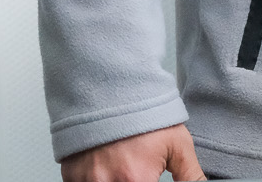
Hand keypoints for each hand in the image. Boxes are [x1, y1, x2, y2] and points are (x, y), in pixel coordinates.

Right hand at [61, 123, 204, 181]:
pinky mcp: (71, 176)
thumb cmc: (142, 114)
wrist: (110, 89)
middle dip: (134, 181)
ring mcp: (86, 181)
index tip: (148, 178)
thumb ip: (190, 175)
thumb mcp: (176, 143)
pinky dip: (96, 180)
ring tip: (121, 165)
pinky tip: (105, 167)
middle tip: (136, 170)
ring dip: (114, 180)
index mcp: (136, 180)